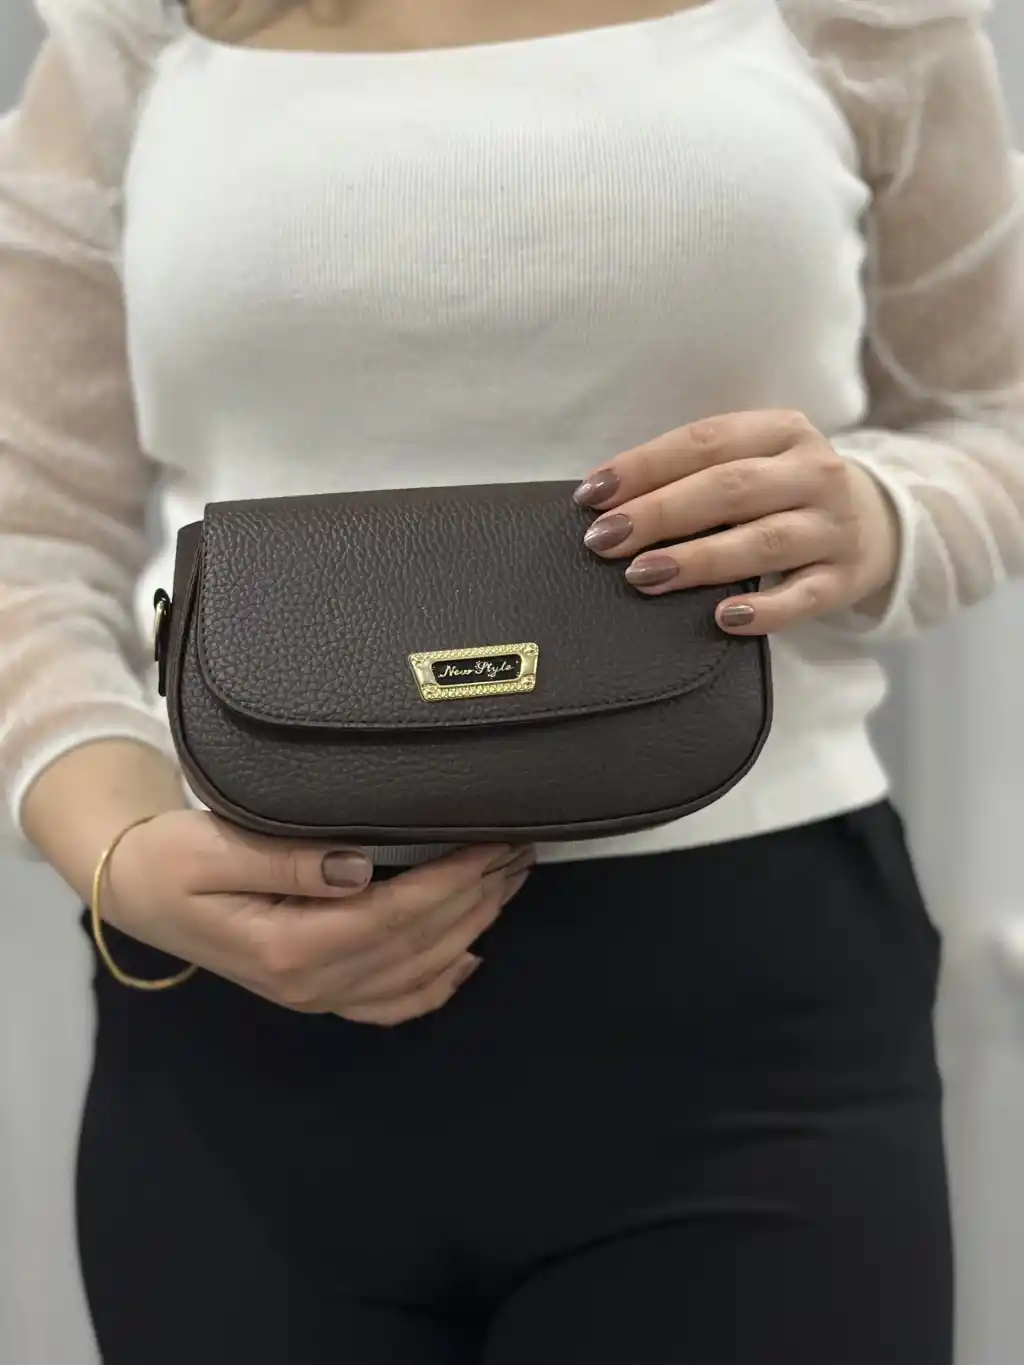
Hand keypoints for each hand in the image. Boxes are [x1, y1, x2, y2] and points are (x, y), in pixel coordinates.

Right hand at [102, 811, 533, 1025]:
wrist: (136, 892)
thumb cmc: (170, 860)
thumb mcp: (212, 847)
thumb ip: (286, 860)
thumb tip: (359, 867)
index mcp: (288, 947)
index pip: (395, 915)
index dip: (453, 881)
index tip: (493, 843)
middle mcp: (310, 983)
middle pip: (417, 944)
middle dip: (477, 897)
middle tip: (521, 851)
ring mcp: (316, 996)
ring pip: (415, 973)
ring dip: (472, 929)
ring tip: (510, 883)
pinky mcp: (317, 993)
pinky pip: (389, 1004)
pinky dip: (437, 986)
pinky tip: (470, 959)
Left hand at [574, 410, 899, 632]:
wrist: (878, 523)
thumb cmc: (783, 493)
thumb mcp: (752, 462)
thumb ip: (694, 473)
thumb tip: (607, 502)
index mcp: (782, 430)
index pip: (705, 441)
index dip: (644, 466)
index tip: (593, 495)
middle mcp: (814, 472)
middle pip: (730, 488)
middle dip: (659, 513)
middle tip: (605, 540)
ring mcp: (833, 526)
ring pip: (763, 541)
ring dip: (698, 559)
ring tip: (643, 576)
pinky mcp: (844, 578)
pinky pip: (803, 598)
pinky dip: (764, 610)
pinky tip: (722, 619)